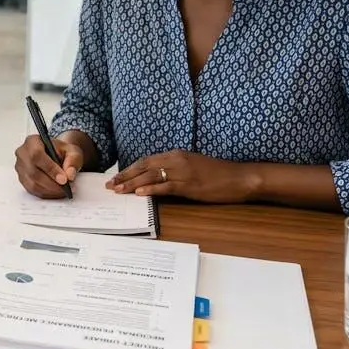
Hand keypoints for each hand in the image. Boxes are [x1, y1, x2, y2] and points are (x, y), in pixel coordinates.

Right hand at [14, 135, 85, 199]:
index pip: (37, 155)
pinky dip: (46, 193)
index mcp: (32, 141)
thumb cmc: (61, 151)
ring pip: (33, 184)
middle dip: (52, 183)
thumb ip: (73, 161)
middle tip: (66, 187)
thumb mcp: (72, 151)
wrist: (56, 155)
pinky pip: (33, 190)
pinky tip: (56, 192)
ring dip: (50, 190)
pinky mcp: (22, 180)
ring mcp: (20, 168)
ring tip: (64, 190)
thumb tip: (69, 175)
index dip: (50, 168)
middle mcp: (22, 154)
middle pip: (33, 172)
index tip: (64, 179)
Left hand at [108, 150, 260, 203]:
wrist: (239, 177)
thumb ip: (176, 169)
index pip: (147, 160)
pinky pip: (166, 186)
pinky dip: (152, 189)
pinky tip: (140, 194)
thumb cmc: (218, 173)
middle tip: (110, 185)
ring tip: (118, 190)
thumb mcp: (193, 166)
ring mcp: (182, 172)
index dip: (130, 169)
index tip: (117, 177)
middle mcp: (176, 160)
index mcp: (176, 154)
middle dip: (125, 176)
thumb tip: (158, 178)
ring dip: (133, 184)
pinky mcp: (189, 185)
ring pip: (151, 176)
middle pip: (144, 166)